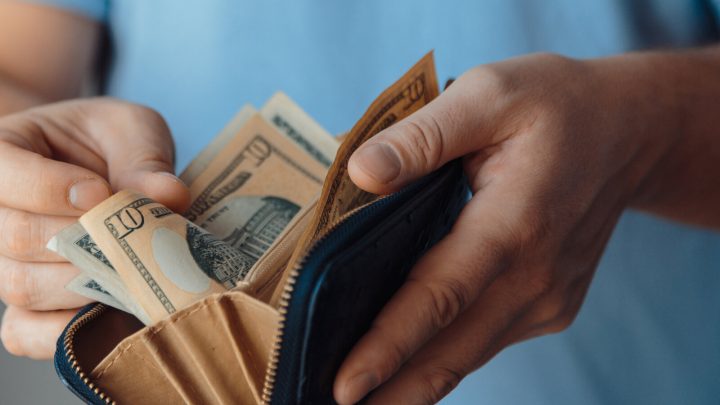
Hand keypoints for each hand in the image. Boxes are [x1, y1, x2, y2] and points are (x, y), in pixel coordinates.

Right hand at [0, 98, 189, 358]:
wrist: (105, 165)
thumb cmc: (111, 141)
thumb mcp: (132, 130)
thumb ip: (144, 158)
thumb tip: (170, 196)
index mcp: (4, 150)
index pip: (3, 175)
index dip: (50, 189)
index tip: (102, 193)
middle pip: (16, 238)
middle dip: (83, 241)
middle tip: (135, 239)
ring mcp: (4, 262)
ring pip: (23, 286)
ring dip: (86, 282)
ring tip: (137, 270)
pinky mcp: (25, 304)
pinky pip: (24, 332)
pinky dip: (66, 329)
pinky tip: (111, 311)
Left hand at [334, 53, 677, 402]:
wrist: (627, 133)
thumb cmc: (555, 106)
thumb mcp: (489, 94)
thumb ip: (422, 136)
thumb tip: (360, 173)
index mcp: (513, 223)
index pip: (438, 298)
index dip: (388, 346)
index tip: (345, 386)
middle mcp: (534, 275)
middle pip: (451, 349)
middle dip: (392, 390)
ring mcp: (547, 298)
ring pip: (469, 354)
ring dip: (415, 384)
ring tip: (365, 402)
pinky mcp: (550, 305)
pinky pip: (487, 339)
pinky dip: (446, 356)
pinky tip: (408, 364)